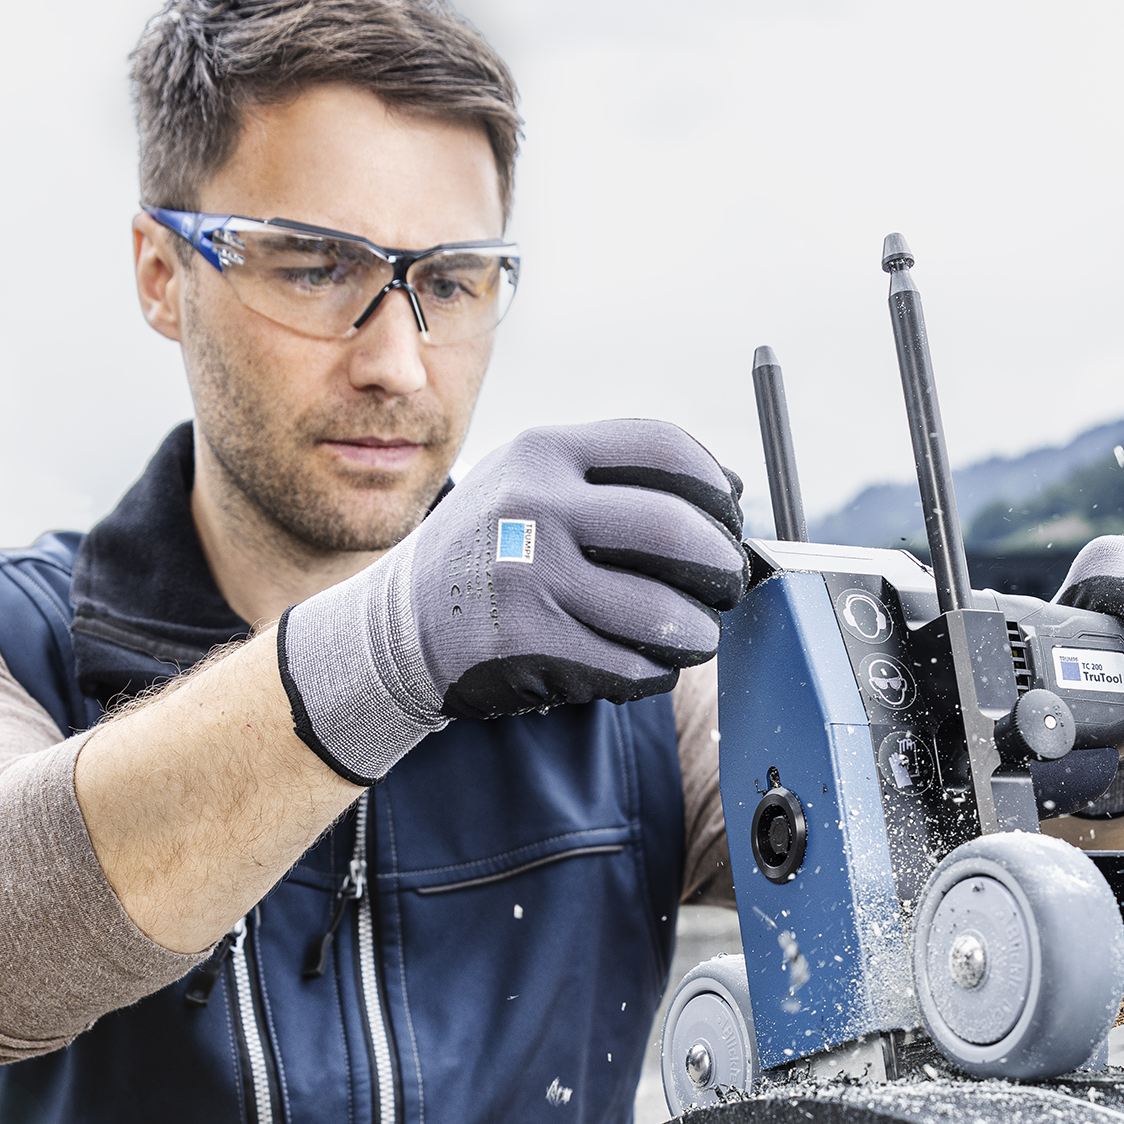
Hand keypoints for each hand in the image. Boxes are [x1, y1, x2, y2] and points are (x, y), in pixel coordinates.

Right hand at [277, 420, 746, 782]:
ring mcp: (528, 576)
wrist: (393, 631)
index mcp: (544, 451)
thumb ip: (611, 479)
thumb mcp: (530, 485)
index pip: (666, 451)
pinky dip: (653, 672)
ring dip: (697, 632)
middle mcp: (535, 504)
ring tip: (694, 635)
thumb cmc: (487, 556)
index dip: (716, 491)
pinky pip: (630, 666)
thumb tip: (731, 487)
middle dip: (722, 567)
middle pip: (677, 530)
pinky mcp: (526, 644)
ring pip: (663, 612)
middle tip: (728, 586)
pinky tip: (643, 665)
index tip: (730, 520)